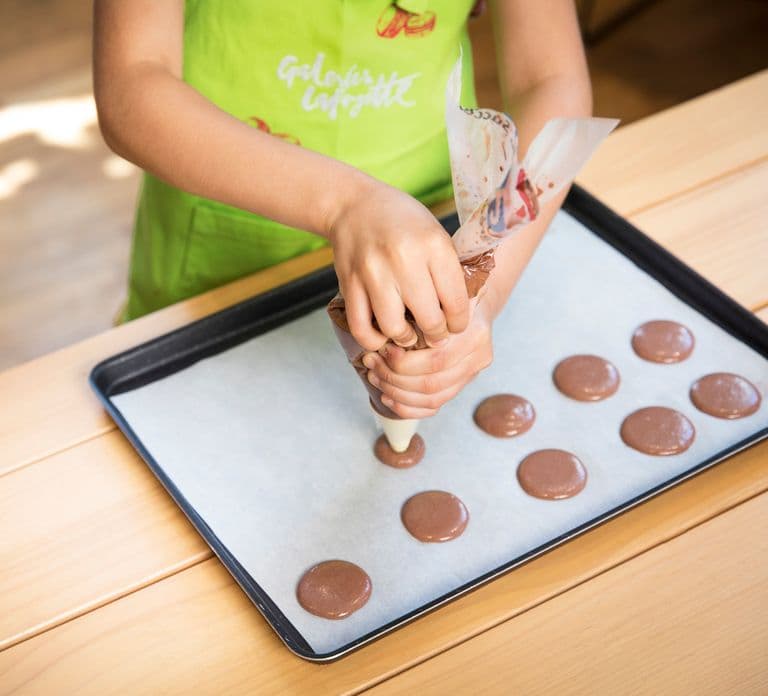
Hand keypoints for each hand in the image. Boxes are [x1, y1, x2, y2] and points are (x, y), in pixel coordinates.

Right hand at [328, 177, 468, 350]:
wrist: (353, 205)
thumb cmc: (402, 222)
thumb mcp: (435, 234)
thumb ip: (448, 271)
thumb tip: (459, 314)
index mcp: (433, 244)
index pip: (456, 301)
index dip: (459, 322)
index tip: (456, 326)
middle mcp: (403, 258)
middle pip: (428, 320)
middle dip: (436, 335)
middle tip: (436, 334)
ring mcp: (373, 272)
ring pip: (394, 329)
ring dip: (405, 339)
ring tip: (409, 335)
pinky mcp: (349, 283)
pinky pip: (361, 328)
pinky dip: (374, 340)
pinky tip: (382, 335)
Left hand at [361, 301, 493, 417]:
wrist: (470, 305)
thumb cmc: (447, 297)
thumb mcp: (438, 294)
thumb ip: (421, 309)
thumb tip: (384, 328)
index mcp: (474, 334)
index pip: (435, 360)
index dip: (402, 362)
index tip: (381, 350)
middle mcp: (478, 358)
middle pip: (431, 382)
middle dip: (393, 377)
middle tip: (371, 363)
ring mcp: (471, 375)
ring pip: (431, 398)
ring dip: (396, 392)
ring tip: (374, 376)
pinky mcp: (461, 386)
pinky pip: (433, 407)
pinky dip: (407, 407)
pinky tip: (387, 397)